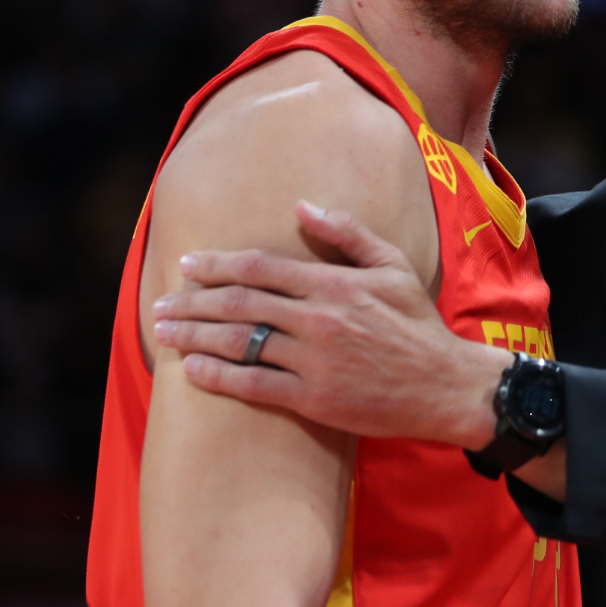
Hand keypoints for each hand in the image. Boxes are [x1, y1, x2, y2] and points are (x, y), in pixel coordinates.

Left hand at [151, 200, 508, 447]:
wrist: (445, 385)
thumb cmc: (418, 324)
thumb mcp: (393, 266)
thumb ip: (347, 233)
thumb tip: (302, 207)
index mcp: (335, 284)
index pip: (261, 268)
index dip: (217, 265)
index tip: (187, 265)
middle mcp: (320, 319)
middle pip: (240, 304)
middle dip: (192, 303)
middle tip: (159, 304)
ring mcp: (315, 361)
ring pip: (240, 343)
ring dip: (195, 337)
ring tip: (163, 334)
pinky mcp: (315, 399)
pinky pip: (254, 385)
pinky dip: (218, 376)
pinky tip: (192, 370)